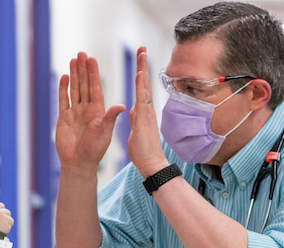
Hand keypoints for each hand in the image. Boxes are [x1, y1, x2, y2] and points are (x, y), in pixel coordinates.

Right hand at [56, 52, 126, 174]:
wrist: (78, 163)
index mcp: (98, 110)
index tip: (92, 59)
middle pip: (84, 85)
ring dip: (74, 75)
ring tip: (73, 60)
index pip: (96, 87)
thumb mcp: (105, 133)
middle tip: (82, 53)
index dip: (94, 73)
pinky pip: (63, 100)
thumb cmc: (94, 150)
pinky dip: (63, 89)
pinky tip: (64, 77)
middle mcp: (86, 109)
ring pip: (74, 89)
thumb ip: (109, 118)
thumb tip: (120, 104)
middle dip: (83, 69)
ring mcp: (74, 112)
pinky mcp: (63, 118)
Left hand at [128, 47, 168, 177]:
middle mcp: (146, 108)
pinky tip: (140, 74)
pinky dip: (141, 86)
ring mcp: (146, 112)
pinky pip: (142, 99)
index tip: (139, 59)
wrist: (151, 164)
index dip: (140, 73)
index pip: (140, 87)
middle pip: (144, 82)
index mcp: (142, 111)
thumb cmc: (143, 150)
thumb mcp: (135, 130)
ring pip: (144, 86)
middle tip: (142, 47)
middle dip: (142, 64)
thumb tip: (133, 108)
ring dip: (142, 69)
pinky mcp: (145, 118)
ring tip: (141, 52)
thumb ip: (135, 118)